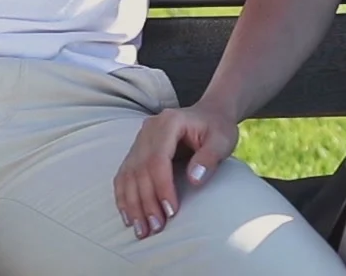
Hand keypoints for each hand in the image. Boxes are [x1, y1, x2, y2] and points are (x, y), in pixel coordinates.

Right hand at [114, 102, 239, 238]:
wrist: (208, 115)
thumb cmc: (217, 128)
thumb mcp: (222, 140)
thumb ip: (209, 158)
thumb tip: (194, 179)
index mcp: (169, 123)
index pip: (158, 158)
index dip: (162, 187)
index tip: (171, 211)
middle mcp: (148, 130)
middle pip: (140, 169)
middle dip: (146, 201)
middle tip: (155, 228)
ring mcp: (139, 140)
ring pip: (128, 174)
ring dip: (132, 204)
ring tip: (140, 230)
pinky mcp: (136, 151)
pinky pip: (124, 175)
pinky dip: (124, 197)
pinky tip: (128, 217)